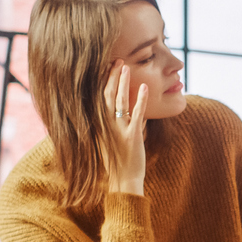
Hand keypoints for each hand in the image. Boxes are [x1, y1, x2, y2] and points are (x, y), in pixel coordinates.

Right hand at [101, 62, 150, 195]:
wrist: (123, 181)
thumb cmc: (120, 162)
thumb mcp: (115, 141)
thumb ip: (124, 127)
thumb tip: (138, 117)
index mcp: (100, 126)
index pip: (98, 98)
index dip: (102, 82)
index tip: (106, 66)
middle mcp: (106, 126)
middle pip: (106, 95)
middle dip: (111, 76)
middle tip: (116, 60)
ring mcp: (118, 130)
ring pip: (119, 101)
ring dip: (122, 83)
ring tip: (125, 67)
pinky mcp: (132, 136)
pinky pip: (136, 115)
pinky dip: (140, 100)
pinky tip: (143, 87)